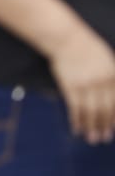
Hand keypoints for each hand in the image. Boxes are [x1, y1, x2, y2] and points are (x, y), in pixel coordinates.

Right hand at [49, 26, 114, 143]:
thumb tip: (112, 97)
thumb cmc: (86, 46)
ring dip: (91, 127)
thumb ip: (113, 77)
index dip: (114, 118)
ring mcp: (86, 85)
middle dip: (104, 126)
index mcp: (113, 76)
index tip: (112, 129)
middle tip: (103, 139)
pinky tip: (76, 128)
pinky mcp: (71, 86)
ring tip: (91, 138)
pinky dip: (76, 120)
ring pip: (91, 111)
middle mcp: (102, 82)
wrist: (66, 37)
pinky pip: (75, 107)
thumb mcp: (107, 59)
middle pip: (105, 110)